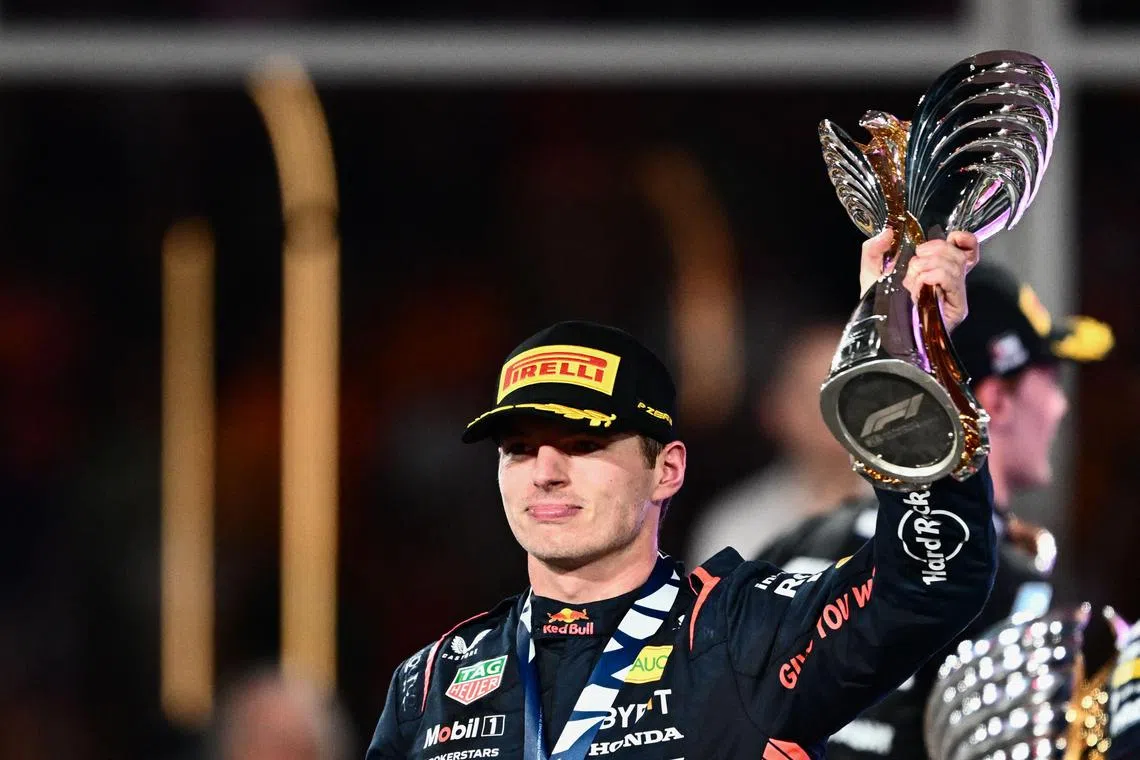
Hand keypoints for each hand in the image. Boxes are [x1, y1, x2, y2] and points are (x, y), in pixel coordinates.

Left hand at [859, 227, 979, 331]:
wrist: (877, 332)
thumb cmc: (877, 306)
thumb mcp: (871, 272)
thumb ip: (875, 249)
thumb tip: (888, 231)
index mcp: (937, 270)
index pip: (967, 249)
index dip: (963, 239)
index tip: (947, 237)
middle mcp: (950, 282)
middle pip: (958, 253)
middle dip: (933, 250)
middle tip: (913, 264)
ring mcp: (954, 296)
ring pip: (954, 264)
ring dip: (928, 265)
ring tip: (912, 280)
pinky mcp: (956, 309)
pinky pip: (952, 280)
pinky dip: (933, 276)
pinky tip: (919, 285)